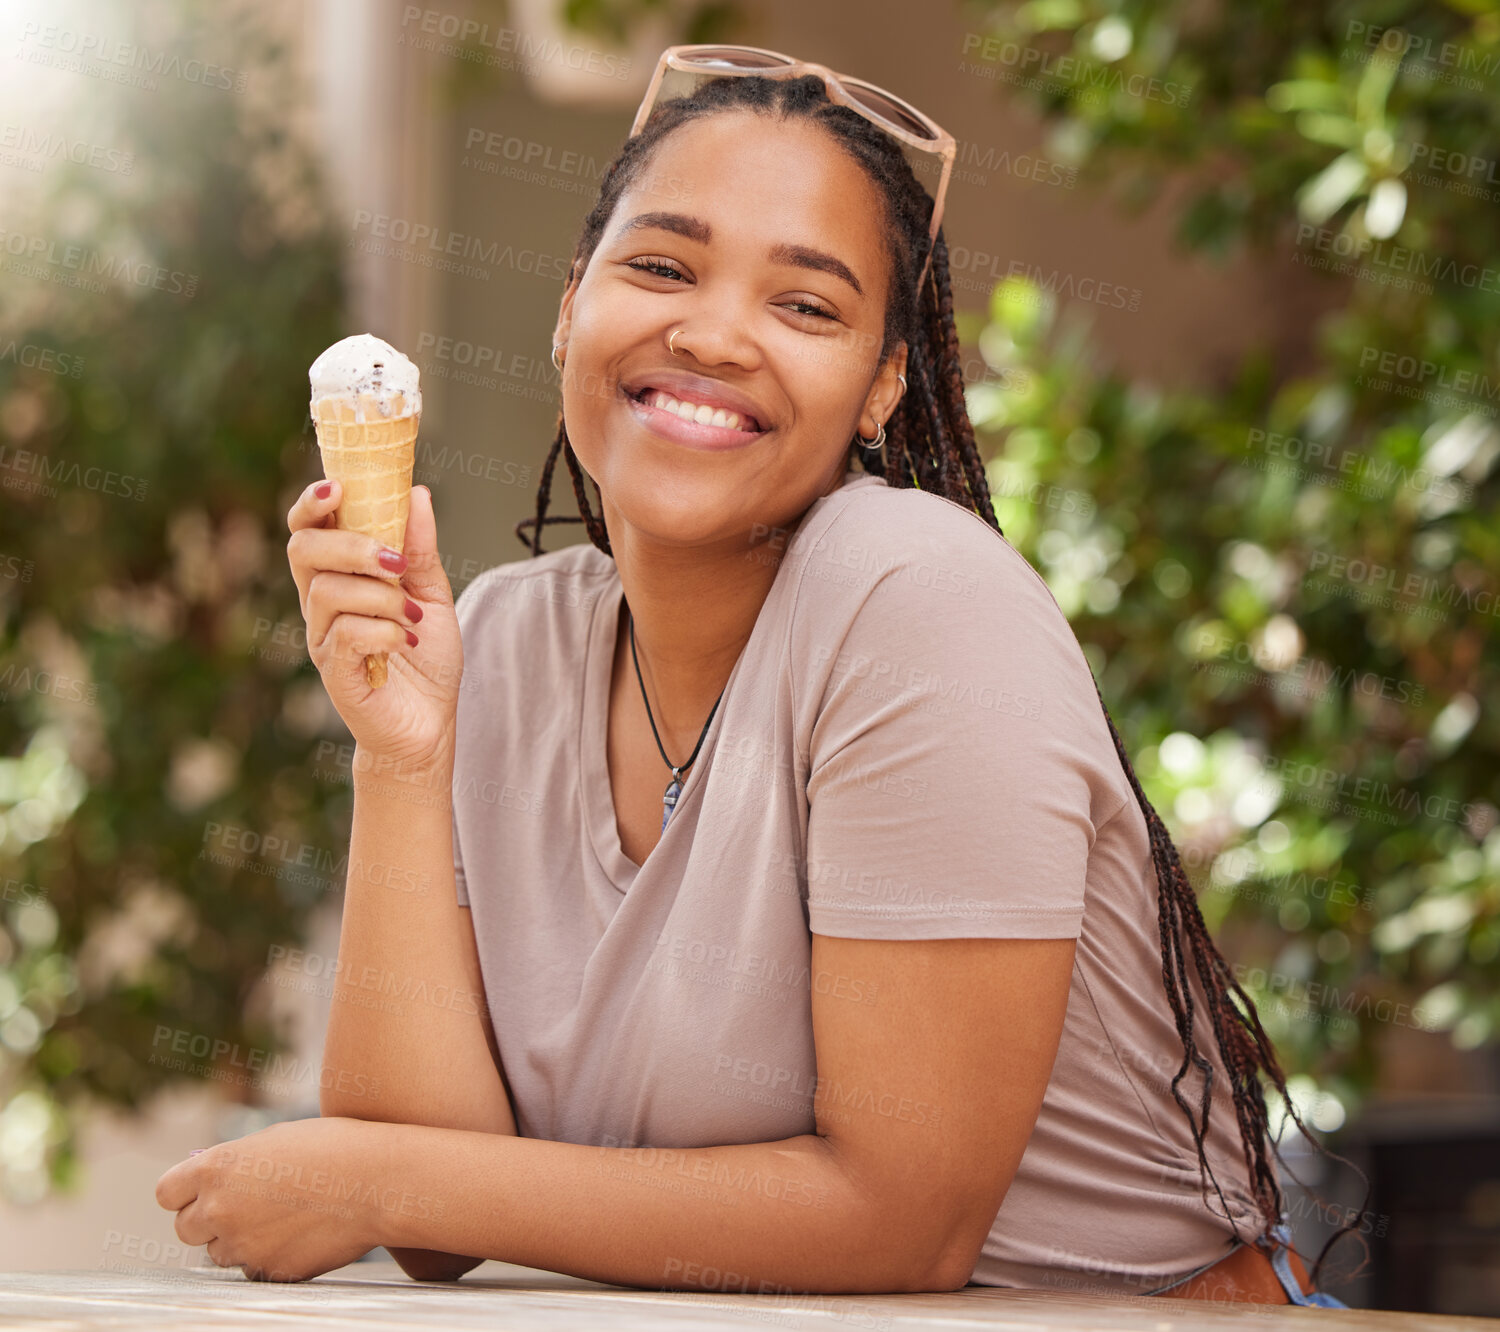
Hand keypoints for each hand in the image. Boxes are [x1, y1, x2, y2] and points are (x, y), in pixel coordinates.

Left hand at [154, 1117, 380, 1281]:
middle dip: (208, 1220)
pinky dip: (267, 1257)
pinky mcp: (267, 1271)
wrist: (378, 1181)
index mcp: (217, 1168)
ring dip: (239, 1239)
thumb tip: (210, 1182)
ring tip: (283, 1215)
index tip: (202, 1191)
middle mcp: (219, 1209)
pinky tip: (300, 1233)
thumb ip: (234, 1164)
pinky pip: (252, 1269)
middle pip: (185, 1229)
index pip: (166, 1192)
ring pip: (219, 1252)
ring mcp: (242, 1245)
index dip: (184, 1193)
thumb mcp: (275, 1141)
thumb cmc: (333, 1148)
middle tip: (245, 1206)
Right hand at [286, 480, 461, 770]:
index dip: (312, 503)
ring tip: (412, 617)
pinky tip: (406, 642)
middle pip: (304, 550)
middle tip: (397, 562)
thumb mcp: (432, 595)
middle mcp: (320, 605)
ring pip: (327, 591)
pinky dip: (385, 631)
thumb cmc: (425, 661)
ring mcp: (323, 639)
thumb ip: (420, 549)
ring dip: (380, 596)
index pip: (306, 529)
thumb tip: (417, 494)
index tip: (339, 487)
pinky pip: (347, 634)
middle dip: (353, 546)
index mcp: (339, 578)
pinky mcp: (334, 673)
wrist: (429, 725)